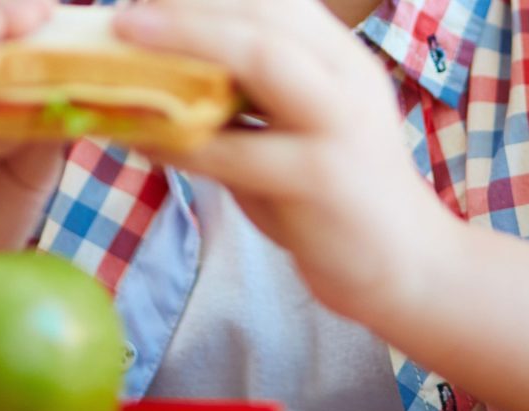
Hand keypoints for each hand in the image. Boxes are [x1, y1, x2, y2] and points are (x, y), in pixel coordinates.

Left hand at [115, 0, 452, 324]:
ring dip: (185, 44)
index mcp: (342, 61)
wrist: (404, 266)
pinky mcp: (320, 179)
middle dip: (190, 6)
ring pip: (261, 61)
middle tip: (124, 14)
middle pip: (266, 17)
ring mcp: (338, 127)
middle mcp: (347, 80)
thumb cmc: (339, 199)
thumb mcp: (303, 132)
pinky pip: (235, 152)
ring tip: (124, 42)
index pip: (276, 3)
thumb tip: (167, 77)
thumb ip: (253, 101)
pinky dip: (179, 141)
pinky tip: (138, 139)